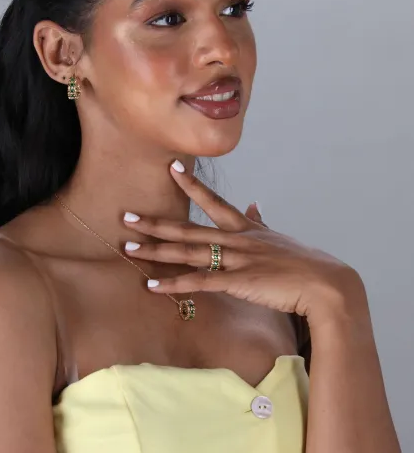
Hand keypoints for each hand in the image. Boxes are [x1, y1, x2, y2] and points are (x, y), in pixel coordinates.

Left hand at [124, 161, 368, 331]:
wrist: (325, 284)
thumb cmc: (304, 264)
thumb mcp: (279, 237)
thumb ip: (262, 221)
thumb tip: (255, 203)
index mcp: (246, 229)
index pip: (214, 202)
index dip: (192, 185)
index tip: (172, 168)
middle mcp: (237, 240)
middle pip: (189, 229)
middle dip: (156, 223)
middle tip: (127, 216)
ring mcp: (236, 260)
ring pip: (188, 253)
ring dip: (156, 251)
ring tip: (129, 248)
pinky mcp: (238, 282)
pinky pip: (200, 282)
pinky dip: (175, 283)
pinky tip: (152, 285)